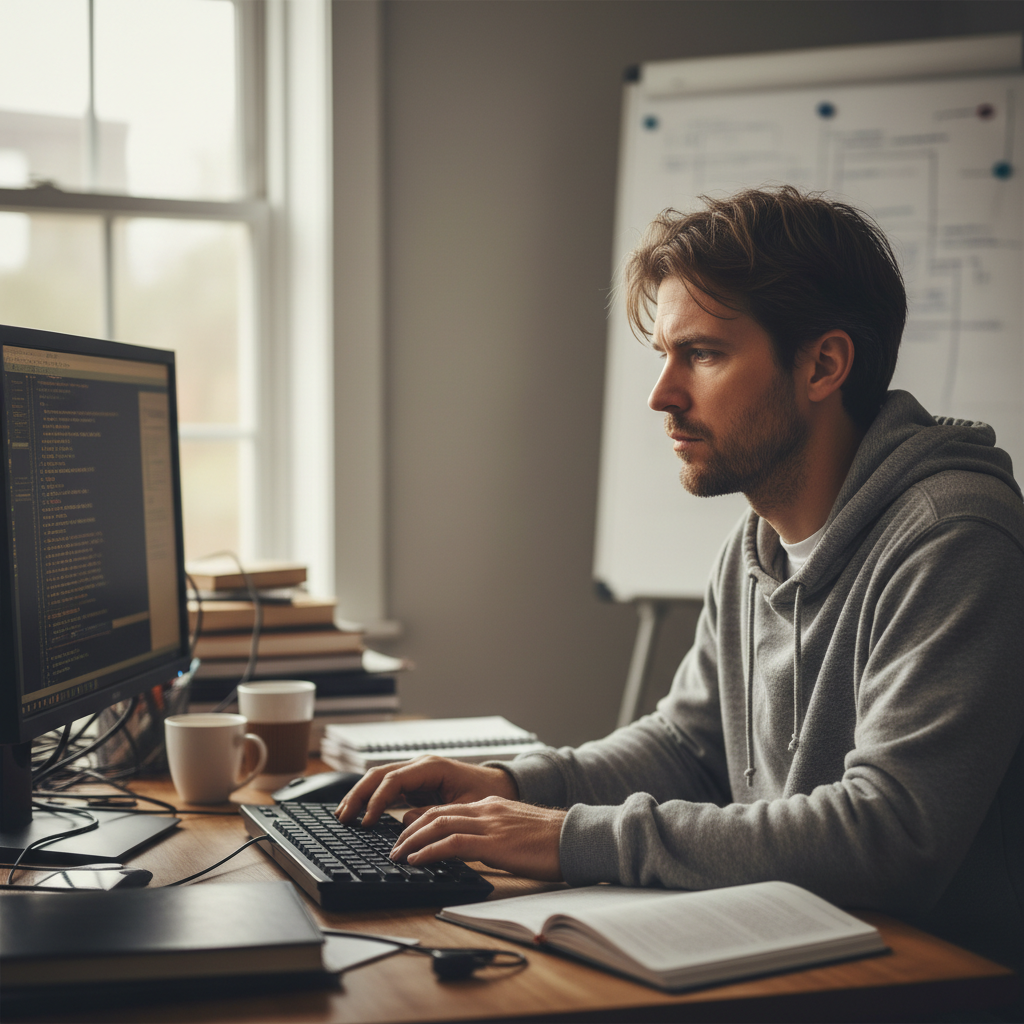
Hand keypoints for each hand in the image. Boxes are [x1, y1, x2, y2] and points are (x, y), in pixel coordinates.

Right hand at [334, 755, 518, 825]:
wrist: (500, 786)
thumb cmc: (486, 794)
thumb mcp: (464, 808)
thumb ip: (435, 813)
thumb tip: (404, 821)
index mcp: (432, 767)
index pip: (394, 779)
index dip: (377, 800)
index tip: (366, 821)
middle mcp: (420, 767)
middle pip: (379, 775)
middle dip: (358, 794)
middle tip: (342, 817)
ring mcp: (416, 774)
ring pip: (379, 780)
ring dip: (360, 795)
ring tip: (342, 815)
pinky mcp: (415, 785)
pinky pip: (387, 789)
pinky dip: (371, 800)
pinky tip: (359, 814)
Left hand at [390, 796, 565, 880]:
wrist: (576, 837)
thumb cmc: (553, 840)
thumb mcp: (517, 831)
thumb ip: (495, 833)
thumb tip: (478, 848)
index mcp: (492, 806)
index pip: (447, 809)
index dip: (422, 820)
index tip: (407, 834)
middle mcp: (486, 810)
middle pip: (436, 814)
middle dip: (410, 831)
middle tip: (394, 847)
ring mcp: (489, 824)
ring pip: (438, 825)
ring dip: (412, 841)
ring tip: (397, 856)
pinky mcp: (494, 843)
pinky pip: (452, 844)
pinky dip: (429, 851)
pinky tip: (416, 860)